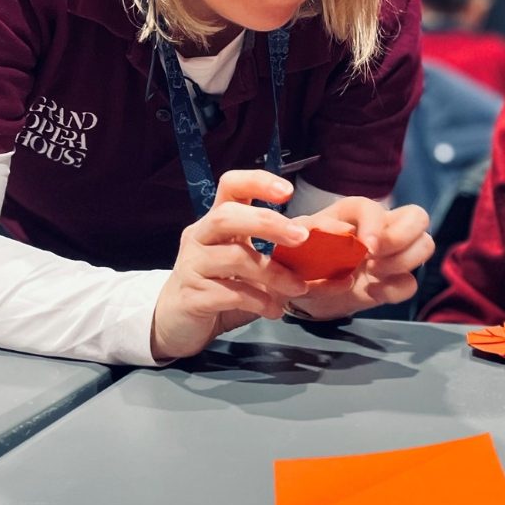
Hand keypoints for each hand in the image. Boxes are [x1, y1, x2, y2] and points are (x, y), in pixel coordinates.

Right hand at [150, 170, 312, 360]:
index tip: (287, 192)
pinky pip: (229, 293)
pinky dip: (258, 301)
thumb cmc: (220, 286)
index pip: (230, 185)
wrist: (178, 323)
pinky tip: (274, 309)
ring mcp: (192, 266)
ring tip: (297, 288)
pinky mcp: (191, 296)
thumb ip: (279, 258)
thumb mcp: (250, 268)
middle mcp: (200, 237)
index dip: (257, 182)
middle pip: (227, 216)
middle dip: (268, 223)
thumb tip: (326, 258)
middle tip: (301, 237)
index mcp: (217, 222)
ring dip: (272, 273)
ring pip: (233, 258)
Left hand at [280, 198, 433, 319]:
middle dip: (403, 238)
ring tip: (373, 274)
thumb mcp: (294, 243)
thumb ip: (306, 232)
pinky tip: (373, 291)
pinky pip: (412, 282)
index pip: (373, 207)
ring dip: (402, 262)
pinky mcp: (395, 279)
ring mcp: (392, 253)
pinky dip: (395, 290)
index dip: (375, 225)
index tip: (367, 248)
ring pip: (425, 244)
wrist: (302, 291)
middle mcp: (380, 227)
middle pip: (418, 217)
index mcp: (353, 213)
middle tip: (375, 258)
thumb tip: (333, 231)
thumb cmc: (300, 257)